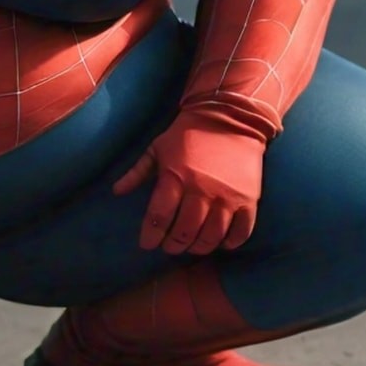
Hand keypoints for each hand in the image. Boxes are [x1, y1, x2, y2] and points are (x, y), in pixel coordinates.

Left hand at [112, 112, 264, 254]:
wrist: (229, 117)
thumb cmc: (187, 134)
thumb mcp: (157, 148)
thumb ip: (137, 172)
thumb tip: (116, 191)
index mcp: (175, 177)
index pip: (159, 216)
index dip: (150, 235)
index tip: (147, 244)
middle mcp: (201, 191)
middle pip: (184, 233)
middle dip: (173, 245)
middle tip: (169, 247)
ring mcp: (227, 197)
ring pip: (211, 238)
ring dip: (198, 247)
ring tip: (191, 246)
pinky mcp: (249, 200)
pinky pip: (240, 233)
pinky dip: (230, 243)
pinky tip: (221, 244)